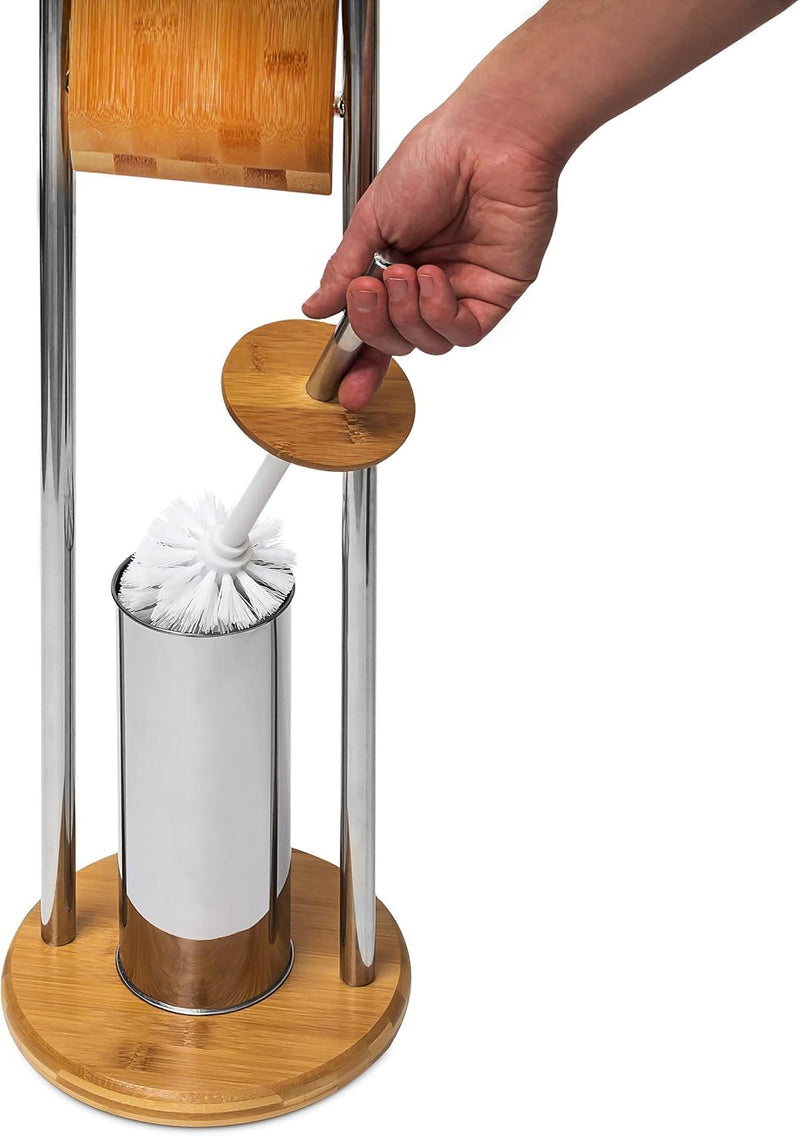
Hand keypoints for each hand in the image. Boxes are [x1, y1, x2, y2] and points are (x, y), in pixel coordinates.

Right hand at [302, 96, 563, 409]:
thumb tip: (317, 306)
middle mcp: (431, 281)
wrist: (487, 137)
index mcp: (398, 262)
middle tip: (366, 289)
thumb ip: (343, 269)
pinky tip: (434, 280)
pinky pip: (463, 332)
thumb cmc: (435, 158)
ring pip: (429, 342)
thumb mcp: (371, 218)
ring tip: (404, 272)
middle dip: (376, 324)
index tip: (339, 384)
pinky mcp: (496, 295)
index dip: (359, 358)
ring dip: (407, 313)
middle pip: (398, 340)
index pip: (377, 323)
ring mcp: (464, 290)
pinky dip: (441, 314)